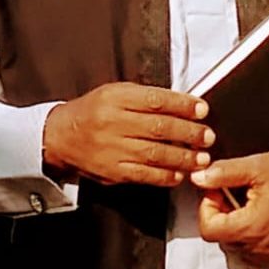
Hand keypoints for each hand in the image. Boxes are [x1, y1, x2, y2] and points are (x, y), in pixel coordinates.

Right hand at [43, 82, 214, 186]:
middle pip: (159, 128)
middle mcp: (113, 122)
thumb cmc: (93, 112)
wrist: (60, 136)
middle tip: (208, 137)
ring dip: (183, 158)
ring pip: (154, 154)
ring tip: (202, 158)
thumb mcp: (115, 93)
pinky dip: (165, 176)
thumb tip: (185, 106)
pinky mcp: (112, 171)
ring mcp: (112, 149)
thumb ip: (146, 98)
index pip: (156, 100)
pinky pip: (144, 175)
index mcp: (115, 98)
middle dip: (189, 133)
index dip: (183, 105)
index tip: (202, 109)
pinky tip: (179, 174)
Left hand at [191, 152, 268, 268]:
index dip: (207, 208)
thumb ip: (223, 173)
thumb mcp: (257, 167)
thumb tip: (199, 178)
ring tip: (253, 207)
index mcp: (250, 227)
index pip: (207, 229)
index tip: (218, 193)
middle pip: (221, 238)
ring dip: (237, 229)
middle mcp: (260, 248)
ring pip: (237, 248)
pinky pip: (255, 255)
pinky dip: (253, 240)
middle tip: (236, 195)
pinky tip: (265, 220)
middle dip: (222, 216)